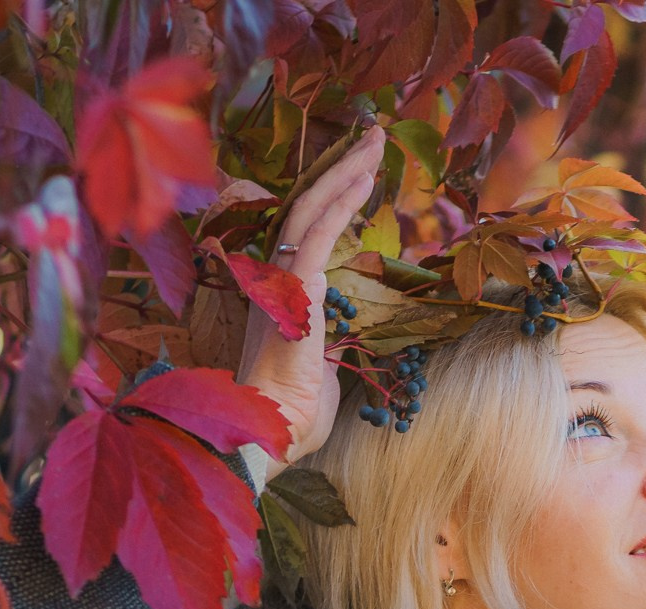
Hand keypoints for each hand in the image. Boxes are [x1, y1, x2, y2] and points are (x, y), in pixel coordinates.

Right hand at [235, 126, 388, 468]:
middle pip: (306, 207)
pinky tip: (362, 176)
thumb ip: (323, 345)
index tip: (359, 171)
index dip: (329, 196)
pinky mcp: (292, 290)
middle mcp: (274, 277)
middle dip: (340, 169)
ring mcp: (280, 280)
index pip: (303, 230)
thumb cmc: (293, 413)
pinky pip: (316, 233)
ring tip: (374, 140)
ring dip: (343, 171)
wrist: (271, 435)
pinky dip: (339, 201)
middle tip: (372, 136)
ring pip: (309, 208)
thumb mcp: (317, 369)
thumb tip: (333, 347)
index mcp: (279, 291)